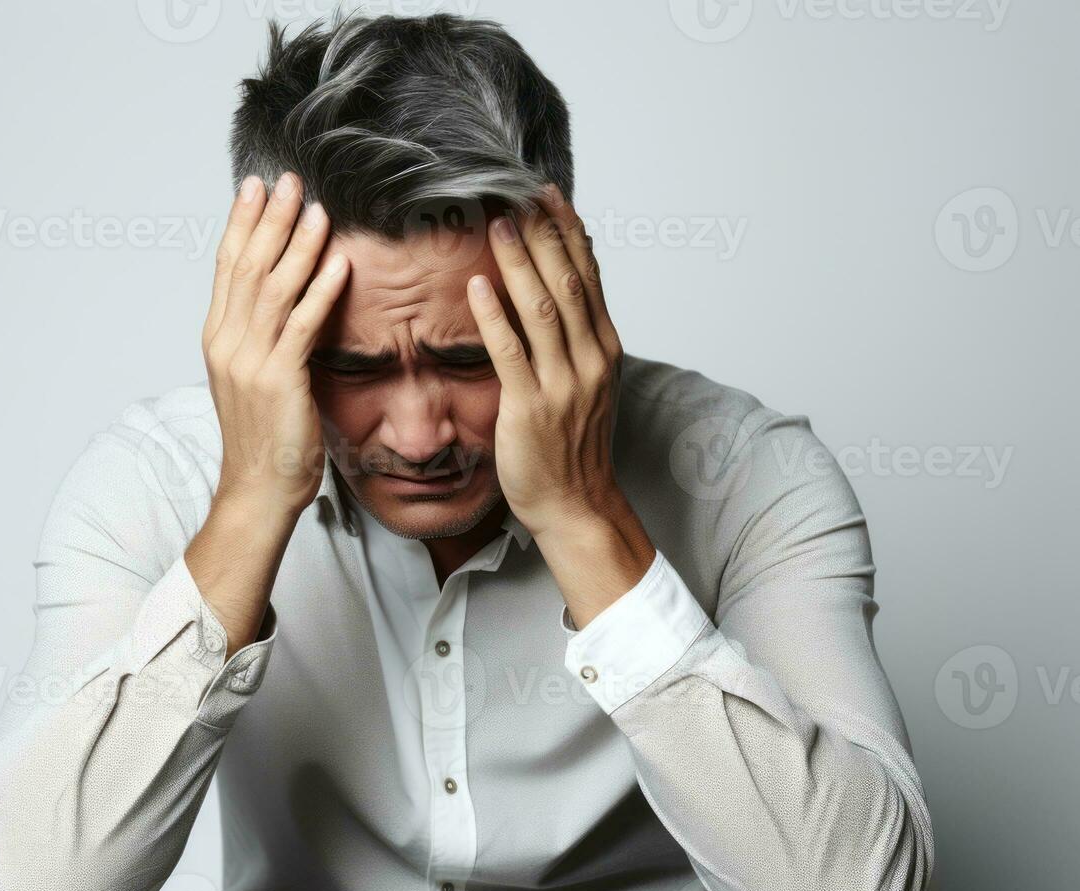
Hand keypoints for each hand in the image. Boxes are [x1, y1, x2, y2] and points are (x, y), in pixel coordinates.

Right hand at [203, 172, 349, 518]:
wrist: (257, 488)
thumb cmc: (262, 437)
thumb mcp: (253, 377)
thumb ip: (262, 336)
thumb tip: (281, 301)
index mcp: (219, 339)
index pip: (227, 267)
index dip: (241, 224)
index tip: (254, 188)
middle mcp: (229, 343)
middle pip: (248, 266)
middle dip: (268, 219)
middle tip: (287, 180)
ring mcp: (251, 361)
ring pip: (273, 288)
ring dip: (297, 244)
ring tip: (317, 209)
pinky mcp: (280, 380)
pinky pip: (303, 326)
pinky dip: (320, 291)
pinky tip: (337, 264)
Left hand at [465, 186, 626, 539]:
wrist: (576, 504)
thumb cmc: (573, 446)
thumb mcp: (586, 384)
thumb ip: (575, 339)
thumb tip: (558, 290)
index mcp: (605, 349)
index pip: (589, 276)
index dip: (567, 231)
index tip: (547, 194)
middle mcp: (590, 360)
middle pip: (568, 281)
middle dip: (543, 234)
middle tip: (517, 193)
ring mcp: (564, 384)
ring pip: (544, 309)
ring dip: (519, 263)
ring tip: (496, 224)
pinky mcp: (531, 408)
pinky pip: (511, 353)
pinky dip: (494, 316)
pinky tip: (477, 286)